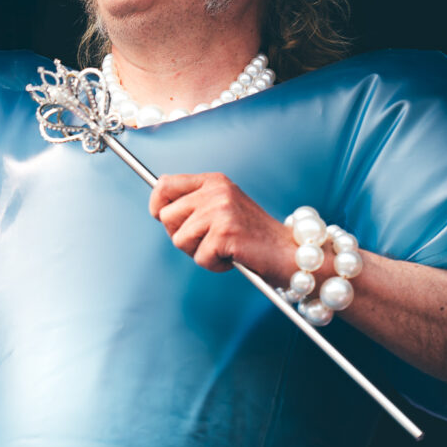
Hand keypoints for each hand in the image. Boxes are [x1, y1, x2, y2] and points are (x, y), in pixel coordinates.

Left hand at [148, 172, 300, 287]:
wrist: (289, 252)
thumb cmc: (254, 236)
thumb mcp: (223, 208)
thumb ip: (195, 204)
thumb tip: (159, 209)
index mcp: (214, 181)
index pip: (165, 184)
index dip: (157, 204)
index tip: (161, 217)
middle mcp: (216, 191)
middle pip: (166, 216)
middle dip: (180, 235)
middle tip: (206, 241)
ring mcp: (220, 210)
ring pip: (179, 239)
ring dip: (198, 252)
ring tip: (222, 249)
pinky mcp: (225, 233)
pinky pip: (199, 257)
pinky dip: (214, 265)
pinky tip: (232, 257)